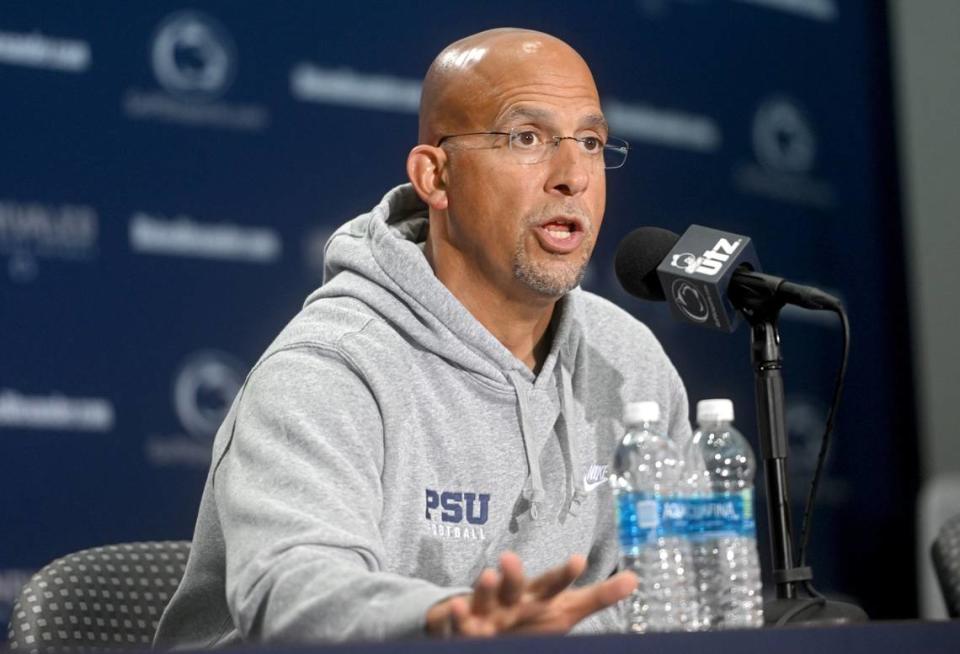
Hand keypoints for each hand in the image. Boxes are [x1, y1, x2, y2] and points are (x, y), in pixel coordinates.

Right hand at [424, 551, 635, 636]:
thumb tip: (635, 578)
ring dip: (485, 588)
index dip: (563, 575)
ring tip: (488, 575)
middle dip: (514, 573)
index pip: (553, 584)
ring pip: (486, 598)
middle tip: (511, 557)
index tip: (578, 560)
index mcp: (537, 594)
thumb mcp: (563, 610)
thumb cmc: (528, 615)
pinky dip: (458, 616)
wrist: (479, 621)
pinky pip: (461, 623)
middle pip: (515, 585)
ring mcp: (488, 611)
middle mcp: (513, 598)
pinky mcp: (466, 626)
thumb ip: (597, 597)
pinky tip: (458, 607)